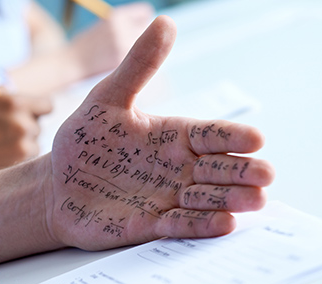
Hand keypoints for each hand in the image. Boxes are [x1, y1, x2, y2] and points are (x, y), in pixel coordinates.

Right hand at [0, 88, 51, 176]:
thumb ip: (2, 93)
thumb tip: (18, 94)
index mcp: (13, 103)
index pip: (47, 105)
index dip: (38, 109)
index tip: (31, 113)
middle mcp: (22, 124)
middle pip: (38, 125)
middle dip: (25, 126)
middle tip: (3, 131)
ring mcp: (22, 147)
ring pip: (34, 143)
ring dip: (23, 144)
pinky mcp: (18, 166)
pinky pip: (28, 159)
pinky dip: (18, 158)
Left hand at [45, 16, 274, 250]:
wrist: (55, 185)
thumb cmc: (82, 142)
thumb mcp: (107, 99)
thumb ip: (138, 66)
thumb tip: (166, 21)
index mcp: (171, 136)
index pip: (210, 134)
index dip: (232, 137)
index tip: (255, 139)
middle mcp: (175, 168)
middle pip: (217, 169)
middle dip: (242, 172)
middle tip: (266, 175)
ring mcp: (165, 198)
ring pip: (205, 199)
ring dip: (230, 200)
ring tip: (254, 200)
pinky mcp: (150, 225)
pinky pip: (180, 225)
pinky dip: (200, 224)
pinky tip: (223, 224)